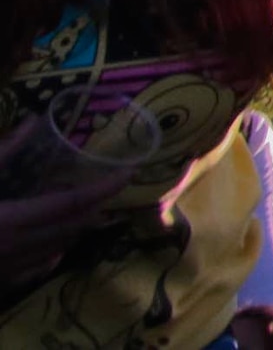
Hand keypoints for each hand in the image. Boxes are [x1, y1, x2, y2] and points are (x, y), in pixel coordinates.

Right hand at [0, 154, 139, 272]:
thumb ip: (4, 153)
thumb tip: (32, 124)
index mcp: (11, 220)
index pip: (71, 202)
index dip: (103, 188)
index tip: (130, 173)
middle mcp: (18, 246)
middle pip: (73, 227)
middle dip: (95, 208)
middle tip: (109, 189)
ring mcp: (11, 268)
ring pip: (59, 247)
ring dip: (77, 228)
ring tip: (86, 209)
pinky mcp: (3, 279)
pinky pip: (40, 266)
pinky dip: (56, 248)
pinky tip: (55, 239)